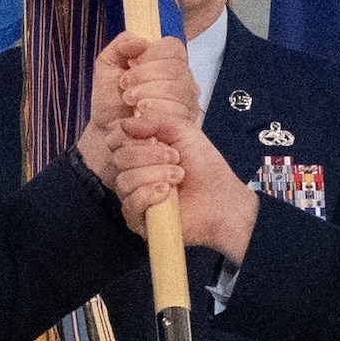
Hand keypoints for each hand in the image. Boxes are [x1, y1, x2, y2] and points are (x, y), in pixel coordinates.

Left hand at [78, 34, 199, 179]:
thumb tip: (140, 42)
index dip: (150, 56)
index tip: (130, 66)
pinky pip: (178, 113)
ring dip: (149, 96)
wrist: (106, 133)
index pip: (172, 48)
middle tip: (127, 90)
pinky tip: (141, 117)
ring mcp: (188, 103)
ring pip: (179, 91)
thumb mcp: (107, 65)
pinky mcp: (186, 125)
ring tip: (132, 104)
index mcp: (167, 62)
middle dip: (146, 78)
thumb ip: (121, 45)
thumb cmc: (110, 99)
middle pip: (176, 69)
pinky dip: (156, 113)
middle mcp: (183, 80)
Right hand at [111, 120, 258, 260]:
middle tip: (175, 158)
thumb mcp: (183, 131)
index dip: (135, 138)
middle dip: (150, 155)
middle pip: (119, 159)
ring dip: (155, 174)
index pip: (116, 141)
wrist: (223, 199)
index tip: (160, 140)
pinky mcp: (139, 220)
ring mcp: (135, 198)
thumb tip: (125, 124)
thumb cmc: (206, 169)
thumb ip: (155, 120)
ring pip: (124, 181)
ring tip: (178, 176)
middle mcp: (134, 174)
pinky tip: (167, 193)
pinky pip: (130, 203)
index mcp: (140, 153)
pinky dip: (150, 194)